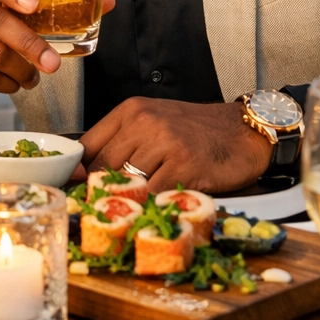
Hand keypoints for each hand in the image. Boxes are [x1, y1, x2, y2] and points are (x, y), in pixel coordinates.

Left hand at [76, 98, 271, 193]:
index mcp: (131, 111)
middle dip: (103, 190)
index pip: (88, 145)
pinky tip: (156, 207)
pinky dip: (151, 205)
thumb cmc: (197, 131)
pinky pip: (153, 193)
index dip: (79, 172)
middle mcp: (144, 122)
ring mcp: (164, 142)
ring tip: (133, 208)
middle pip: (103, 166)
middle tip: (107, 206)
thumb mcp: (154, 123)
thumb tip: (85, 172)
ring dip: (129, 200)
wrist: (243, 131)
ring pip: (126, 182)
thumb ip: (122, 141)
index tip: (76, 189)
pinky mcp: (183, 164)